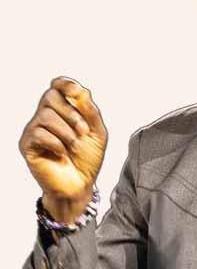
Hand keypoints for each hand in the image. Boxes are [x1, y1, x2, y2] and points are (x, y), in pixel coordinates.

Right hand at [19, 76, 107, 201]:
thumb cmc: (88, 159)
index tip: (77, 92)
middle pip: (50, 96)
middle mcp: (46, 116)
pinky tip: (62, 154)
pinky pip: (38, 133)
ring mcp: (34, 130)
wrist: (80, 185)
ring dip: (66, 131)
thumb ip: (91, 112)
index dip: (65, 83)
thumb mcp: (97, 133)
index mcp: (63, 110)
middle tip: (83, 131)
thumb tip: (81, 90)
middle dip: (71, 113)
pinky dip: (56, 143)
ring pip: (45, 115)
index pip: (57, 86)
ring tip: (74, 146)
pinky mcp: (27, 145)